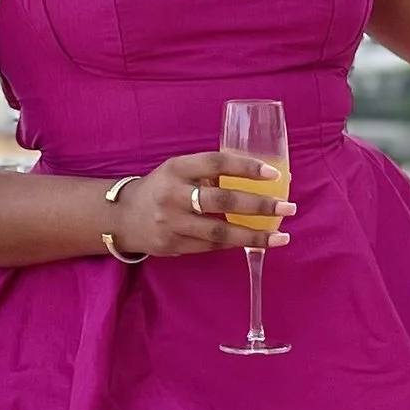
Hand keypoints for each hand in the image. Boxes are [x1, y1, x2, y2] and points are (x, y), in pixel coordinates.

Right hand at [107, 150, 292, 257]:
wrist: (122, 217)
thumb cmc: (162, 188)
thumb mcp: (178, 170)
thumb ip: (209, 172)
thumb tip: (259, 176)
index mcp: (176, 168)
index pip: (216, 162)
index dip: (246, 166)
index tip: (273, 173)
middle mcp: (173, 195)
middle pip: (222, 200)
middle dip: (259, 205)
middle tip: (287, 207)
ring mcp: (171, 223)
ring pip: (219, 232)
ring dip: (254, 235)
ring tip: (281, 236)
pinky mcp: (173, 246)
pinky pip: (211, 246)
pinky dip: (236, 244)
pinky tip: (257, 243)